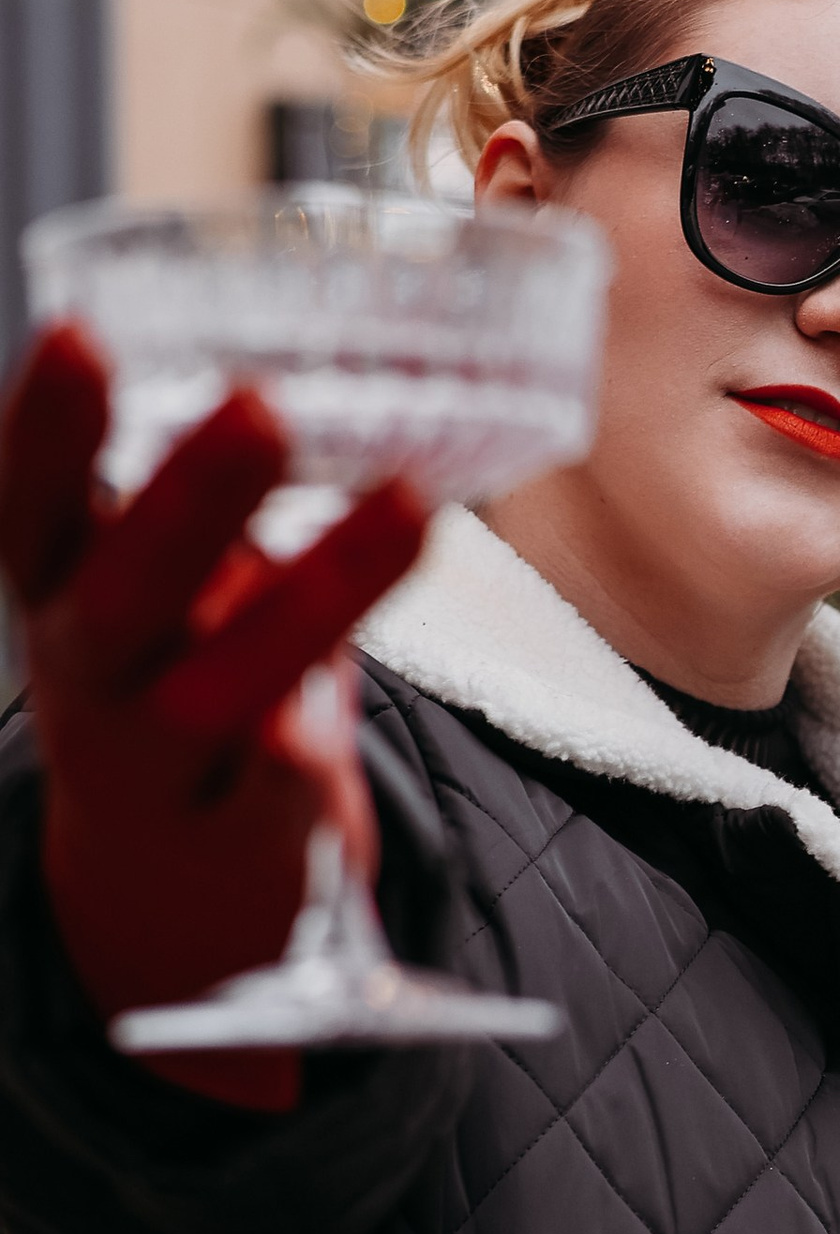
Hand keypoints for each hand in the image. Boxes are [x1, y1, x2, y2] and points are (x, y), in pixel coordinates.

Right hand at [0, 323, 426, 1107]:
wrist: (168, 897)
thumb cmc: (170, 685)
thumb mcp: (151, 592)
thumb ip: (196, 507)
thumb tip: (320, 365)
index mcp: (60, 594)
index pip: (29, 508)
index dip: (46, 430)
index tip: (80, 336)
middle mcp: (91, 677)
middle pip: (122, 593)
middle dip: (187, 502)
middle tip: (261, 409)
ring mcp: (156, 767)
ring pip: (219, 692)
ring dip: (310, 601)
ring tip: (408, 506)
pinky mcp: (236, 838)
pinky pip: (274, 795)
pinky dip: (303, 760)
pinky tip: (334, 729)